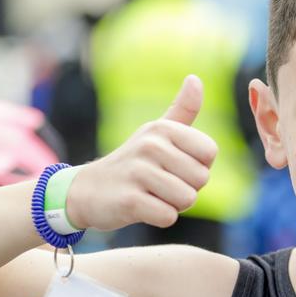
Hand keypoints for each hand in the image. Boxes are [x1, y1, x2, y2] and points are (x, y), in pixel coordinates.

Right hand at [66, 75, 216, 230]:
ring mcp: (138, 172)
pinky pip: (169, 216)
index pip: (209, 153)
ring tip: (150, 194)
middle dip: (186, 188)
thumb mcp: (156, 133)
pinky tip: (141, 207)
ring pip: (187, 199)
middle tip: (159, 184)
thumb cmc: (133, 162)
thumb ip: (182, 110)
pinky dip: (159, 217)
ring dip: (173, 204)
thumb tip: (195, 79)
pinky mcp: (130, 200)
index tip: (174, 166)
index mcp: (163, 128)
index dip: (197, 166)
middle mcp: (151, 145)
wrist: (86, 190)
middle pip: (201, 179)